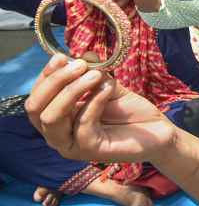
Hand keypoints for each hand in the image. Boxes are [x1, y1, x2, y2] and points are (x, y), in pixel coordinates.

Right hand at [25, 55, 173, 163]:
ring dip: (71, 91)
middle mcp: (57, 134)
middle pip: (36, 107)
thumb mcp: (107, 86)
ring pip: (52, 117)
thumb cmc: (129, 111)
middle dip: (55, 81)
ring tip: (96, 75)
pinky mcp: (89, 150)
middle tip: (80, 65)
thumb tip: (83, 55)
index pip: (36, 96)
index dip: (46, 75)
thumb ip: (93, 72)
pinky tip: (109, 89)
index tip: (61, 56)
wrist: (156, 132)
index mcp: (57, 117)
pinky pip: (82, 124)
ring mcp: (71, 145)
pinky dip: (95, 101)